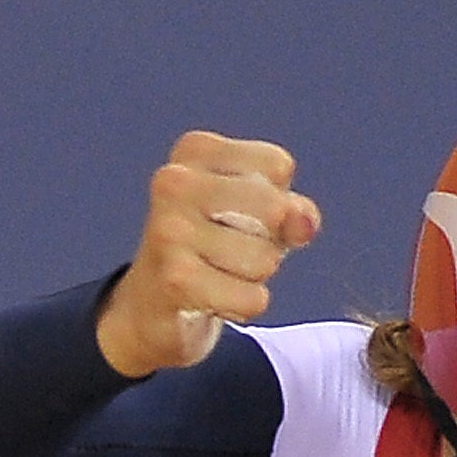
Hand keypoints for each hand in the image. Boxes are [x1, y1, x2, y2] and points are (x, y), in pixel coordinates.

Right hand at [96, 130, 322, 376]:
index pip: (277, 166)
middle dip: (269, 240)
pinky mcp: (176, 279)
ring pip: (265, 258)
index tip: (241, 214)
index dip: (278, 200)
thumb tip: (304, 224)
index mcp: (195, 151)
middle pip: (275, 209)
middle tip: (232, 248)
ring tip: (219, 272)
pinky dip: (245, 305)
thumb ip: (294, 211)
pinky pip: (253, 298)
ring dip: (255, 276)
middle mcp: (175, 182)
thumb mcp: (259, 215)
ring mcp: (170, 230)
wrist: (153, 304)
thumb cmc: (214, 245)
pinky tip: (214, 298)